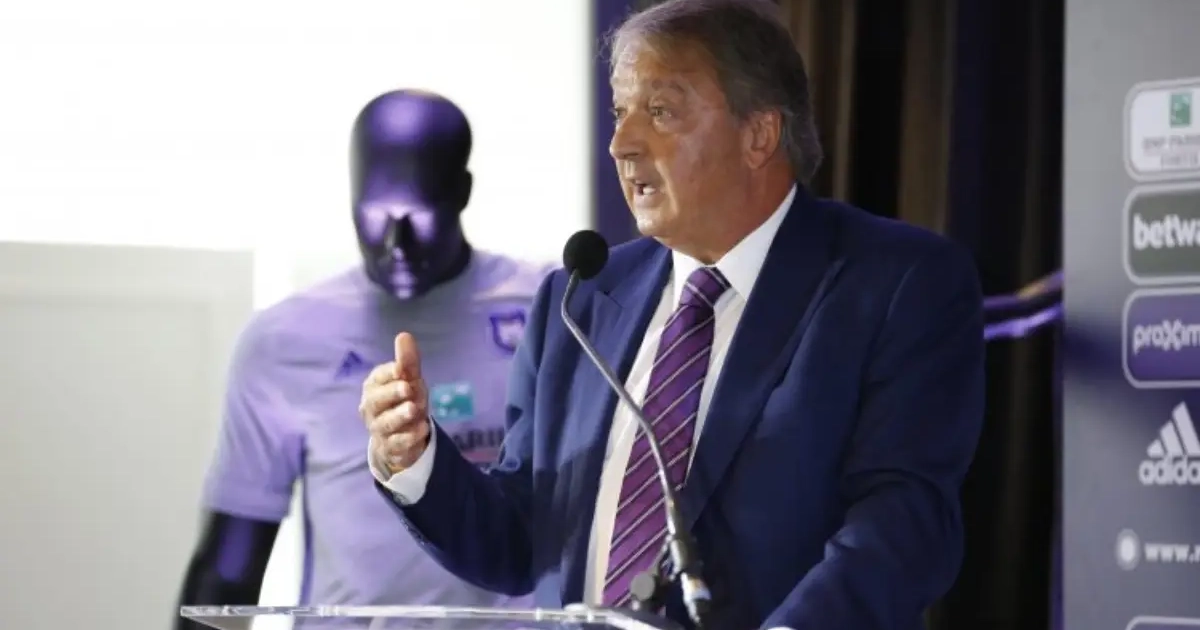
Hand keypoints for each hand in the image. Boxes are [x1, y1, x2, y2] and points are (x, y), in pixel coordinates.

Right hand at [360, 332, 431, 473]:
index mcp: (374, 387)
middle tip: (407, 388)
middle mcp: (371, 408)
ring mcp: (379, 429)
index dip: (389, 374)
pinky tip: (422, 429)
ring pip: (385, 423)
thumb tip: (404, 335)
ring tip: (415, 409)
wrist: (402, 436)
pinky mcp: (390, 448)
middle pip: (375, 401)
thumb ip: (407, 361)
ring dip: (400, 416)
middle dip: (391, 394)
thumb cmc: (404, 399)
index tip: (401, 369)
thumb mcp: (410, 380)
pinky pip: (397, 444)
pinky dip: (409, 437)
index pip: (377, 378)